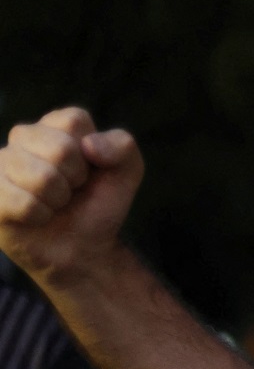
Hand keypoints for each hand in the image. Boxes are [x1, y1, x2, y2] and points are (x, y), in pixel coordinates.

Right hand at [0, 107, 142, 281]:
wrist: (83, 247)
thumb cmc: (99, 204)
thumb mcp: (127, 171)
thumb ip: (122, 145)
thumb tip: (88, 145)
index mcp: (55, 125)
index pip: (73, 121)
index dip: (91, 154)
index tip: (89, 171)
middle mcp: (23, 137)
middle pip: (60, 149)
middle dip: (75, 179)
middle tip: (71, 190)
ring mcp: (0, 163)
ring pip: (41, 177)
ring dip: (58, 199)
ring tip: (54, 203)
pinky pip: (21, 202)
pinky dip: (39, 215)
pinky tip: (36, 216)